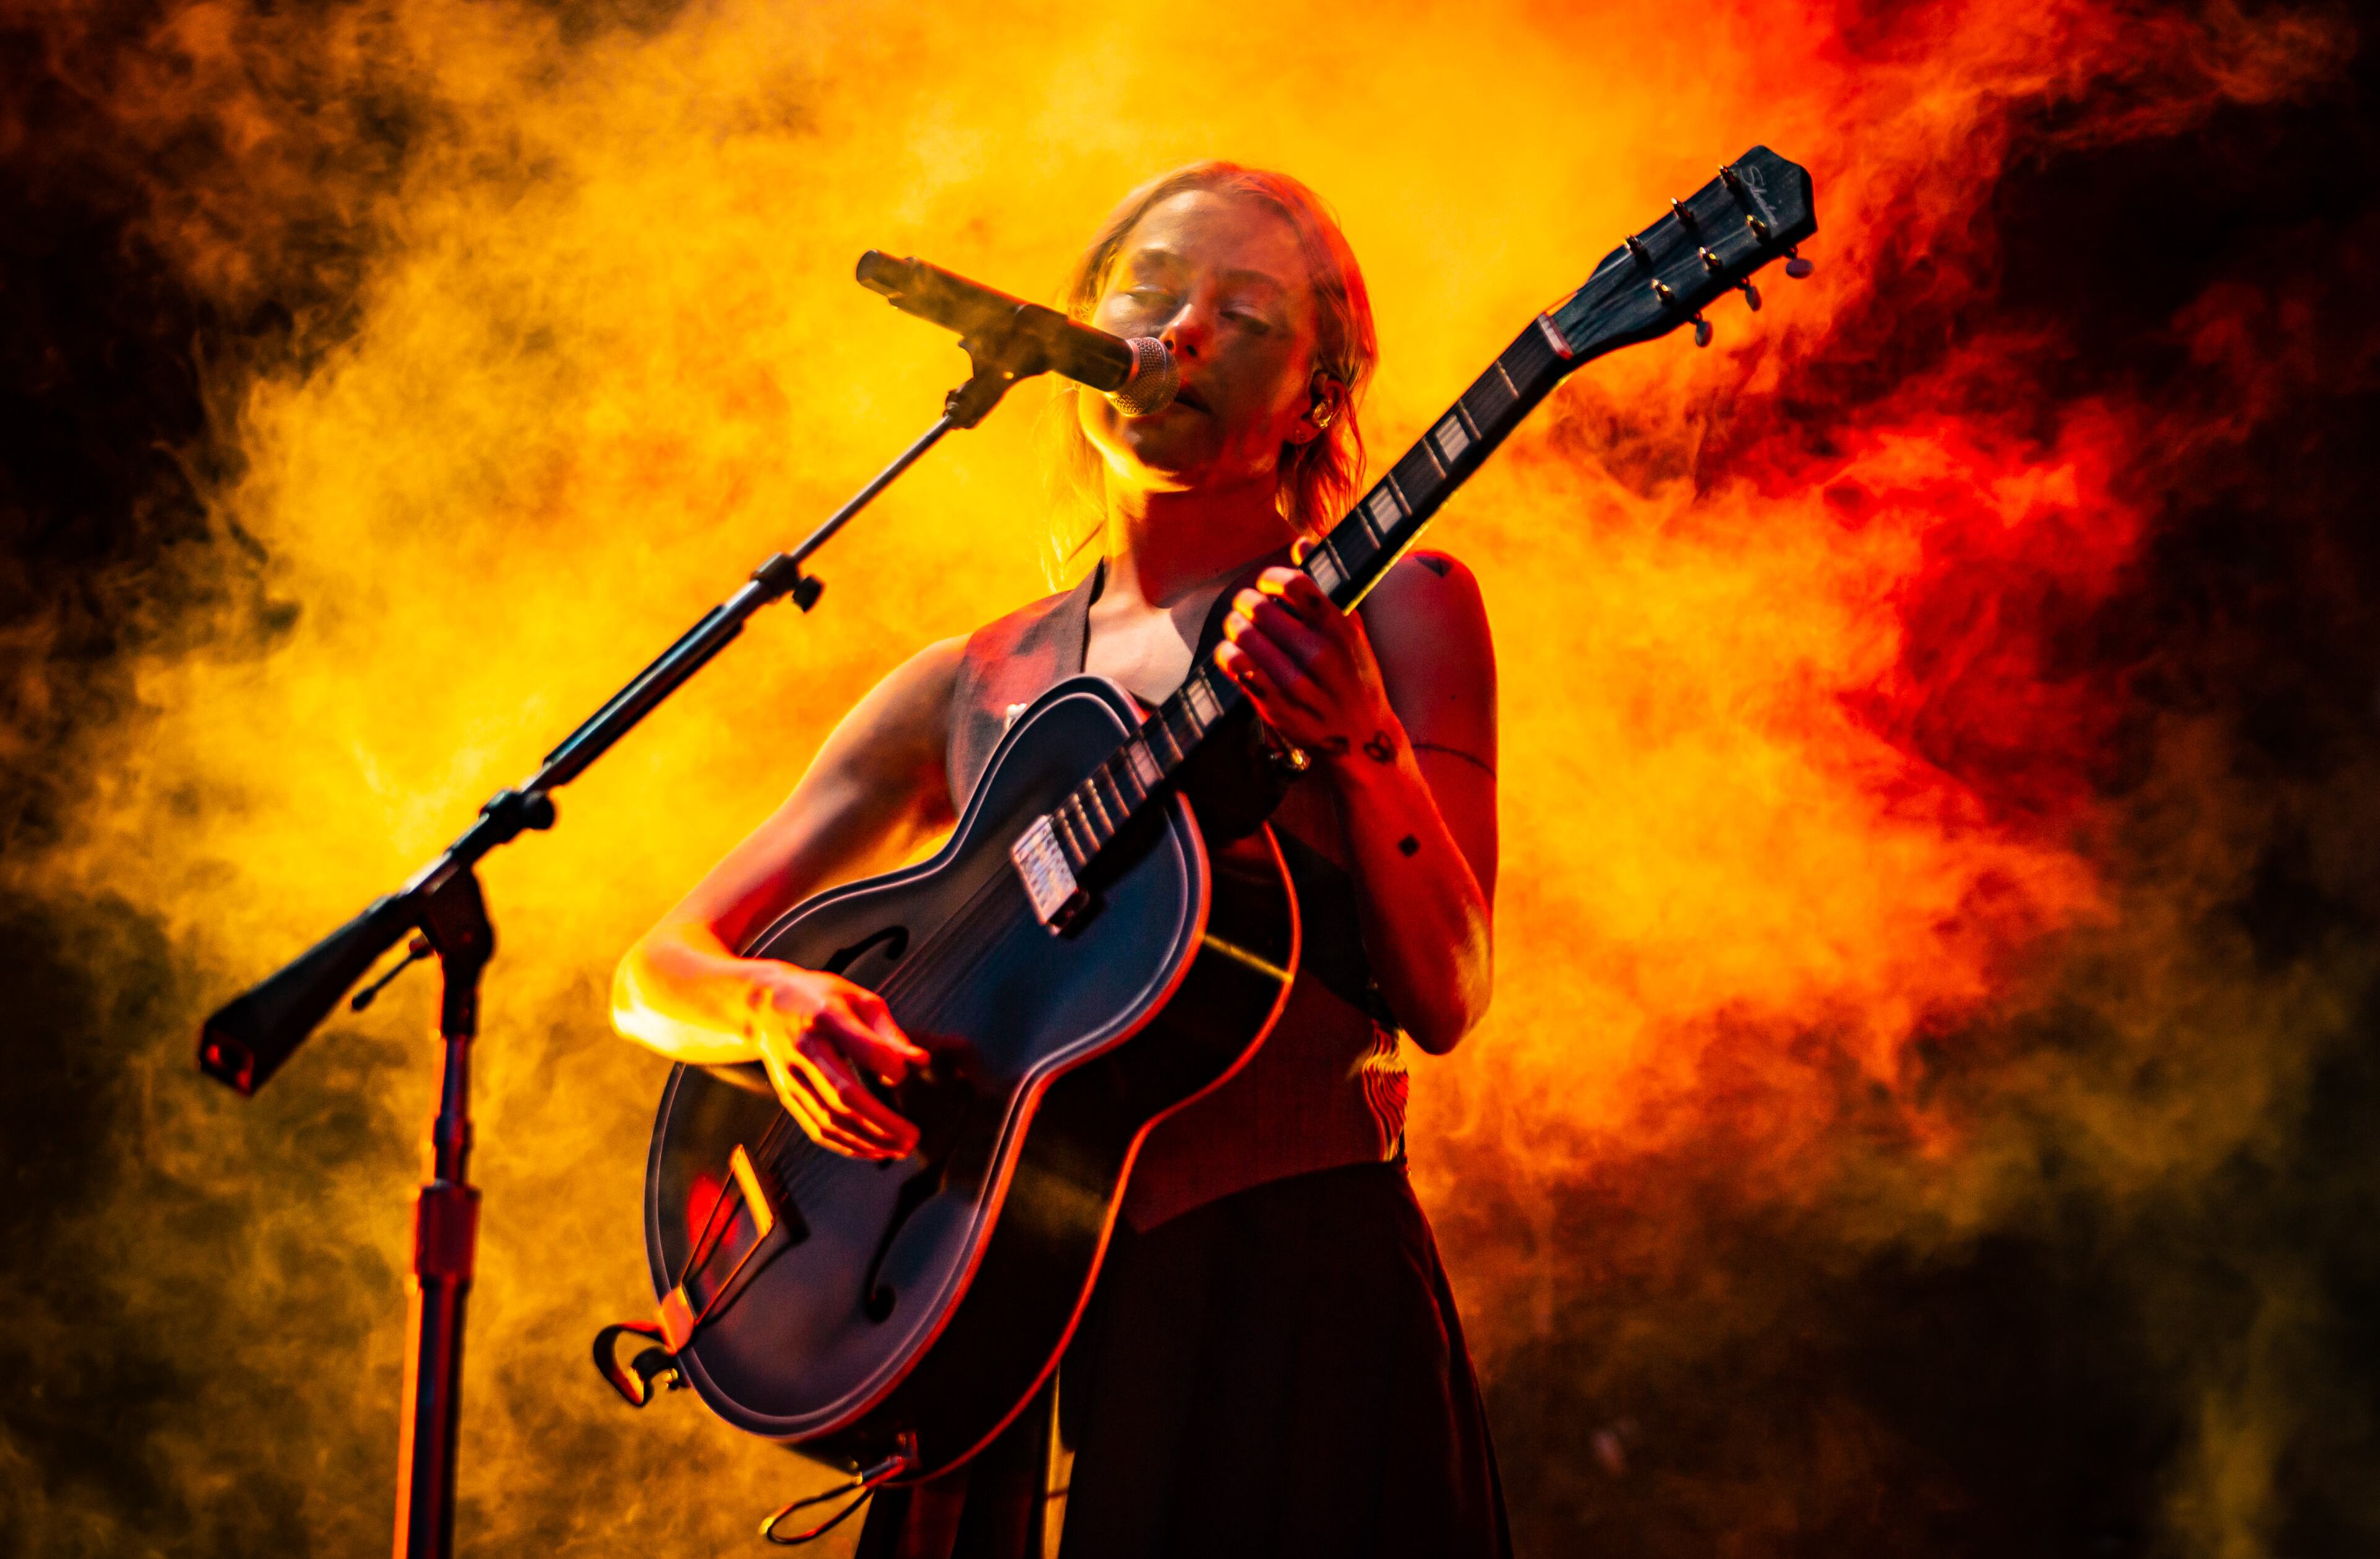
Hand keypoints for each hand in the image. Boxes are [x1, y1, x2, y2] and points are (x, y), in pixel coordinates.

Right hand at [747, 964, 927, 1160]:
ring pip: (830, 1119)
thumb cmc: (824, 999)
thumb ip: (889, 1032)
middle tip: (913, 1138)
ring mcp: (792, 1075)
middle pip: (844, 1095)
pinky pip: (816, 1128)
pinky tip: (873, 1150)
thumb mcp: (859, 999)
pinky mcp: (787, 1094)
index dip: (887, 1065)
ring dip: (868, 1140)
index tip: (905, 1075)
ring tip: (900, 1149)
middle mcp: (805, 1048)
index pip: (861, 1046)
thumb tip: (921, 1061)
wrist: (763, 1004)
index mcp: (827, 1016)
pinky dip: (846, 1145)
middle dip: (882, 1122)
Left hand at [1212, 552, 1399, 770]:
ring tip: (1238, 627)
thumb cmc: (1353, 675)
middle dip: (1246, 601)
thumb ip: (1325, 587)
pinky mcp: (1275, 707)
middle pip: (1260, 607)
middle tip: (1246, 606)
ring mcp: (1296, 683)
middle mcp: (1320, 655)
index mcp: (1342, 629)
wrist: (1361, 738)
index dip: (1271, 577)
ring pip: (1243, 635)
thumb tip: (1300, 541)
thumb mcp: (1352, 630)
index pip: (1295, 584)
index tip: (1266, 584)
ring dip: (1234, 625)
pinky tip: (1233, 652)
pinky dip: (1227, 653)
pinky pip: (1235, 666)